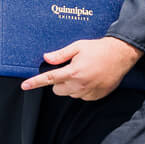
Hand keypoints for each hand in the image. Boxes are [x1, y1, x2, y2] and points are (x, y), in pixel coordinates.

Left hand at [19, 37, 142, 100]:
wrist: (120, 55)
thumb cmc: (98, 49)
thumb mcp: (77, 47)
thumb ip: (60, 54)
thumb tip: (46, 58)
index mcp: (73, 72)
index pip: (49, 79)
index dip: (35, 82)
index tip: (24, 85)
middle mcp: (80, 85)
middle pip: (57, 90)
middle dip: (59, 81)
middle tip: (69, 69)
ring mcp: (89, 92)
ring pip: (70, 93)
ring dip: (71, 85)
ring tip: (83, 72)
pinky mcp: (96, 96)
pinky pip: (82, 96)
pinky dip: (82, 89)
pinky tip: (89, 78)